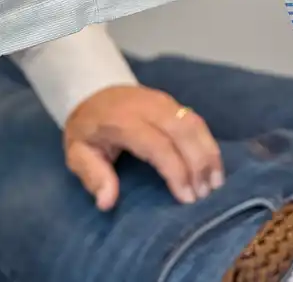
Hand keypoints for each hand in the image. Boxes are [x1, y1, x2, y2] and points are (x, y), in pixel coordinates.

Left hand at [64, 85, 223, 210]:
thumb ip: (92, 175)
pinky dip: (208, 143)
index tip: (187, 198)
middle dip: (199, 165)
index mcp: (123, 121)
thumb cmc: (87, 128)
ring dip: (209, 154)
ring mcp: (163, 101)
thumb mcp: (77, 153)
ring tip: (215, 183)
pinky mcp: (173, 102)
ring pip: (194, 124)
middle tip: (205, 195)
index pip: (158, 145)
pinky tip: (214, 165)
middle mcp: (148, 107)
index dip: (176, 171)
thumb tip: (107, 202)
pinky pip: (196, 120)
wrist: (92, 90)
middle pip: (183, 132)